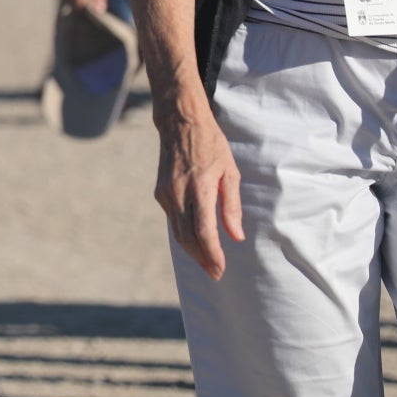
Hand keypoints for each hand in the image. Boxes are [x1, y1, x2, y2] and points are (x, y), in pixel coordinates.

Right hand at [154, 101, 243, 280]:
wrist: (179, 123)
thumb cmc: (211, 144)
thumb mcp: (230, 172)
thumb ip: (232, 206)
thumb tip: (236, 236)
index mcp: (200, 188)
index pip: (204, 231)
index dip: (213, 254)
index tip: (221, 270)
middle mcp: (178, 193)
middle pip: (188, 237)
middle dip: (202, 258)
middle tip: (215, 273)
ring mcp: (165, 193)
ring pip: (177, 231)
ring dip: (192, 249)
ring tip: (208, 262)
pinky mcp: (160, 192)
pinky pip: (173, 219)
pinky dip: (184, 233)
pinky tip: (196, 239)